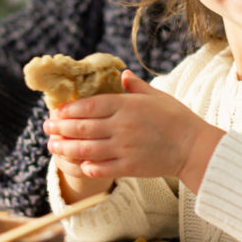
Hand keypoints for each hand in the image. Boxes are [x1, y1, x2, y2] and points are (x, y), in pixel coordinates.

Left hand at [44, 70, 223, 191]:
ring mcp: (124, 148)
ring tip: (52, 145)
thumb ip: (136, 87)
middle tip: (46, 127)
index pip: (90, 105)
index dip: (70, 109)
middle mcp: (121, 126)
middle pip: (82, 127)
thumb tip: (122, 74)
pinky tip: (77, 164)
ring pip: (86, 148)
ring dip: (65, 147)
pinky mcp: (129, 167)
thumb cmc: (177, 118)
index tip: (57, 111)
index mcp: (126, 106)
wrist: (194, 147)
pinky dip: (87, 166)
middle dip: (60, 127)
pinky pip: (102, 167)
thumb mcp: (157, 96)